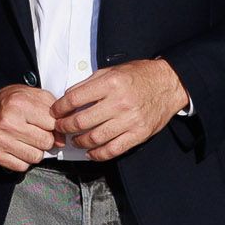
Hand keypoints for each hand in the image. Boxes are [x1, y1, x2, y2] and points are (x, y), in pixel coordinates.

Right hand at [0, 83, 60, 170]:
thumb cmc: (10, 102)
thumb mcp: (34, 96)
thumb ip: (53, 112)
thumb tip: (61, 139)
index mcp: (20, 104)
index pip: (53, 124)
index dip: (54, 125)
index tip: (47, 123)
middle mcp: (8, 122)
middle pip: (46, 143)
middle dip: (45, 139)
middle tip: (36, 132)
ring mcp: (0, 139)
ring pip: (36, 157)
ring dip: (35, 150)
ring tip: (26, 139)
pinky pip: (22, 166)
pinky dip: (23, 159)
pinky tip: (18, 147)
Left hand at [55, 59, 191, 161]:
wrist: (168, 84)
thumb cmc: (139, 76)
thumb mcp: (112, 71)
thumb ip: (90, 83)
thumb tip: (68, 97)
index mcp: (111, 83)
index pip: (75, 99)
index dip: (60, 108)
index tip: (55, 112)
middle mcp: (119, 102)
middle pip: (82, 121)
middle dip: (65, 127)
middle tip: (60, 128)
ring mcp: (130, 120)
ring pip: (95, 138)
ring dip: (79, 141)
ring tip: (74, 140)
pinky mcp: (138, 134)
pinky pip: (113, 149)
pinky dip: (98, 154)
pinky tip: (90, 151)